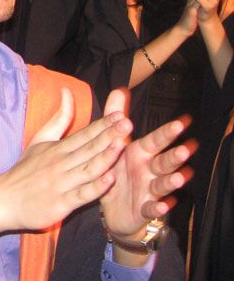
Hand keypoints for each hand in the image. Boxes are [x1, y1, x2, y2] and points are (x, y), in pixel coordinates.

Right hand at [0, 87, 129, 239]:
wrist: (5, 198)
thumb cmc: (26, 170)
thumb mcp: (40, 140)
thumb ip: (59, 118)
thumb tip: (67, 90)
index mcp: (58, 148)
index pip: (84, 134)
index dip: (103, 124)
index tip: (119, 114)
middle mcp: (61, 163)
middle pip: (89, 148)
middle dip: (109, 135)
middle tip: (127, 123)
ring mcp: (62, 183)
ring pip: (88, 168)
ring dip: (105, 156)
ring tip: (121, 144)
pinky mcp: (61, 203)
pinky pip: (82, 194)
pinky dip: (96, 187)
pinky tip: (109, 179)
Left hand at [100, 89, 193, 240]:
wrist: (111, 205)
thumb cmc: (117, 168)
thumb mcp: (115, 142)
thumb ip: (116, 116)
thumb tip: (119, 89)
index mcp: (141, 153)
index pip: (156, 140)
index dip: (168, 132)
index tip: (183, 121)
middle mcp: (149, 170)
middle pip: (164, 162)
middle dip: (175, 156)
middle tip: (186, 148)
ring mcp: (149, 190)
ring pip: (162, 184)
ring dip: (171, 181)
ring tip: (181, 176)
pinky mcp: (143, 209)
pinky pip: (151, 209)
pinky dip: (157, 208)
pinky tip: (164, 206)